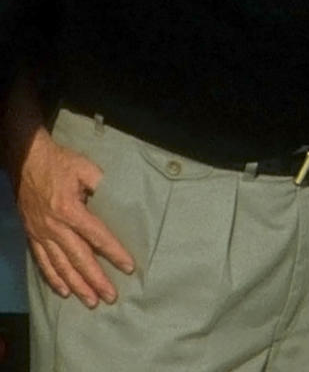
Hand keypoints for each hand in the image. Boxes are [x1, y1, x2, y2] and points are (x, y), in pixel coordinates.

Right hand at [13, 126, 133, 306]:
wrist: (27, 161)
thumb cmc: (59, 163)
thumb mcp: (85, 167)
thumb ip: (102, 184)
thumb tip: (119, 197)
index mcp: (70, 210)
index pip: (97, 236)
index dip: (113, 252)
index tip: (128, 267)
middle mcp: (55, 228)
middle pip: (79, 258)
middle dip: (95, 280)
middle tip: (110, 297)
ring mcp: (41, 234)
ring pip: (60, 266)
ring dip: (76, 285)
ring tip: (91, 301)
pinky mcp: (32, 236)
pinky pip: (42, 262)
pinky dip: (53, 279)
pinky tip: (64, 291)